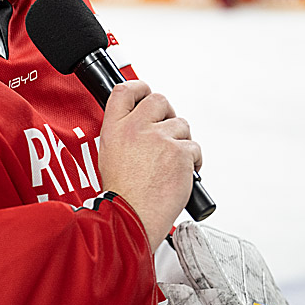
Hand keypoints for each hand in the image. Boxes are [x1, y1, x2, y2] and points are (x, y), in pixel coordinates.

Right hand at [97, 80, 200, 252]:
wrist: (132, 216)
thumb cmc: (122, 193)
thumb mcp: (109, 155)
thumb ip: (124, 133)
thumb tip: (141, 123)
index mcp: (114, 128)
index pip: (125, 91)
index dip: (139, 88)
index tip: (145, 92)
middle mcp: (136, 128)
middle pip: (159, 100)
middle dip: (167, 112)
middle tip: (166, 130)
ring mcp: (159, 139)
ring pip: (181, 125)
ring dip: (180, 141)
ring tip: (170, 163)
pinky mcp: (180, 153)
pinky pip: (194, 148)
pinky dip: (192, 161)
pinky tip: (181, 174)